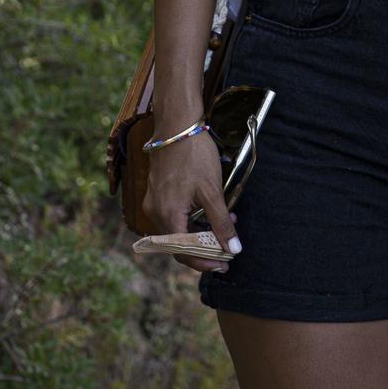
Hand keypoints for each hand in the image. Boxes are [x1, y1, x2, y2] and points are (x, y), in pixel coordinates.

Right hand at [139, 128, 240, 273]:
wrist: (177, 125)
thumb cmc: (194, 155)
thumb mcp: (212, 191)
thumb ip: (221, 222)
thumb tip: (233, 249)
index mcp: (167, 215)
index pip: (183, 251)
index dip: (204, 262)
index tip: (224, 264)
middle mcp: (155, 212)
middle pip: (178, 244)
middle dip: (204, 249)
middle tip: (227, 252)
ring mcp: (154, 202)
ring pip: (177, 230)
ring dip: (200, 233)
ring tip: (226, 229)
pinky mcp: (157, 192)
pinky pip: (174, 216)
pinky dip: (192, 220)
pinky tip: (212, 213)